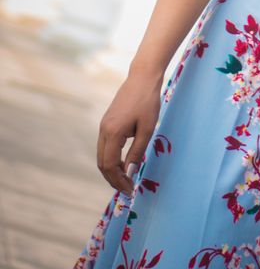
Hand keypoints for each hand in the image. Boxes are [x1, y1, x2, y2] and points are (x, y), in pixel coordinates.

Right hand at [97, 69, 162, 194]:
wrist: (142, 77)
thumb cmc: (148, 102)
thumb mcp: (147, 129)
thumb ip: (137, 151)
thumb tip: (130, 172)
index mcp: (112, 133)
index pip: (110, 165)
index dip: (118, 180)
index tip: (130, 190)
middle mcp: (103, 131)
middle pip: (102, 163)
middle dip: (114, 179)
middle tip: (128, 189)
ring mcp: (103, 126)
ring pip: (102, 156)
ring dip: (112, 170)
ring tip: (127, 180)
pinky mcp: (107, 122)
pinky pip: (105, 147)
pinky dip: (112, 159)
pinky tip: (124, 164)